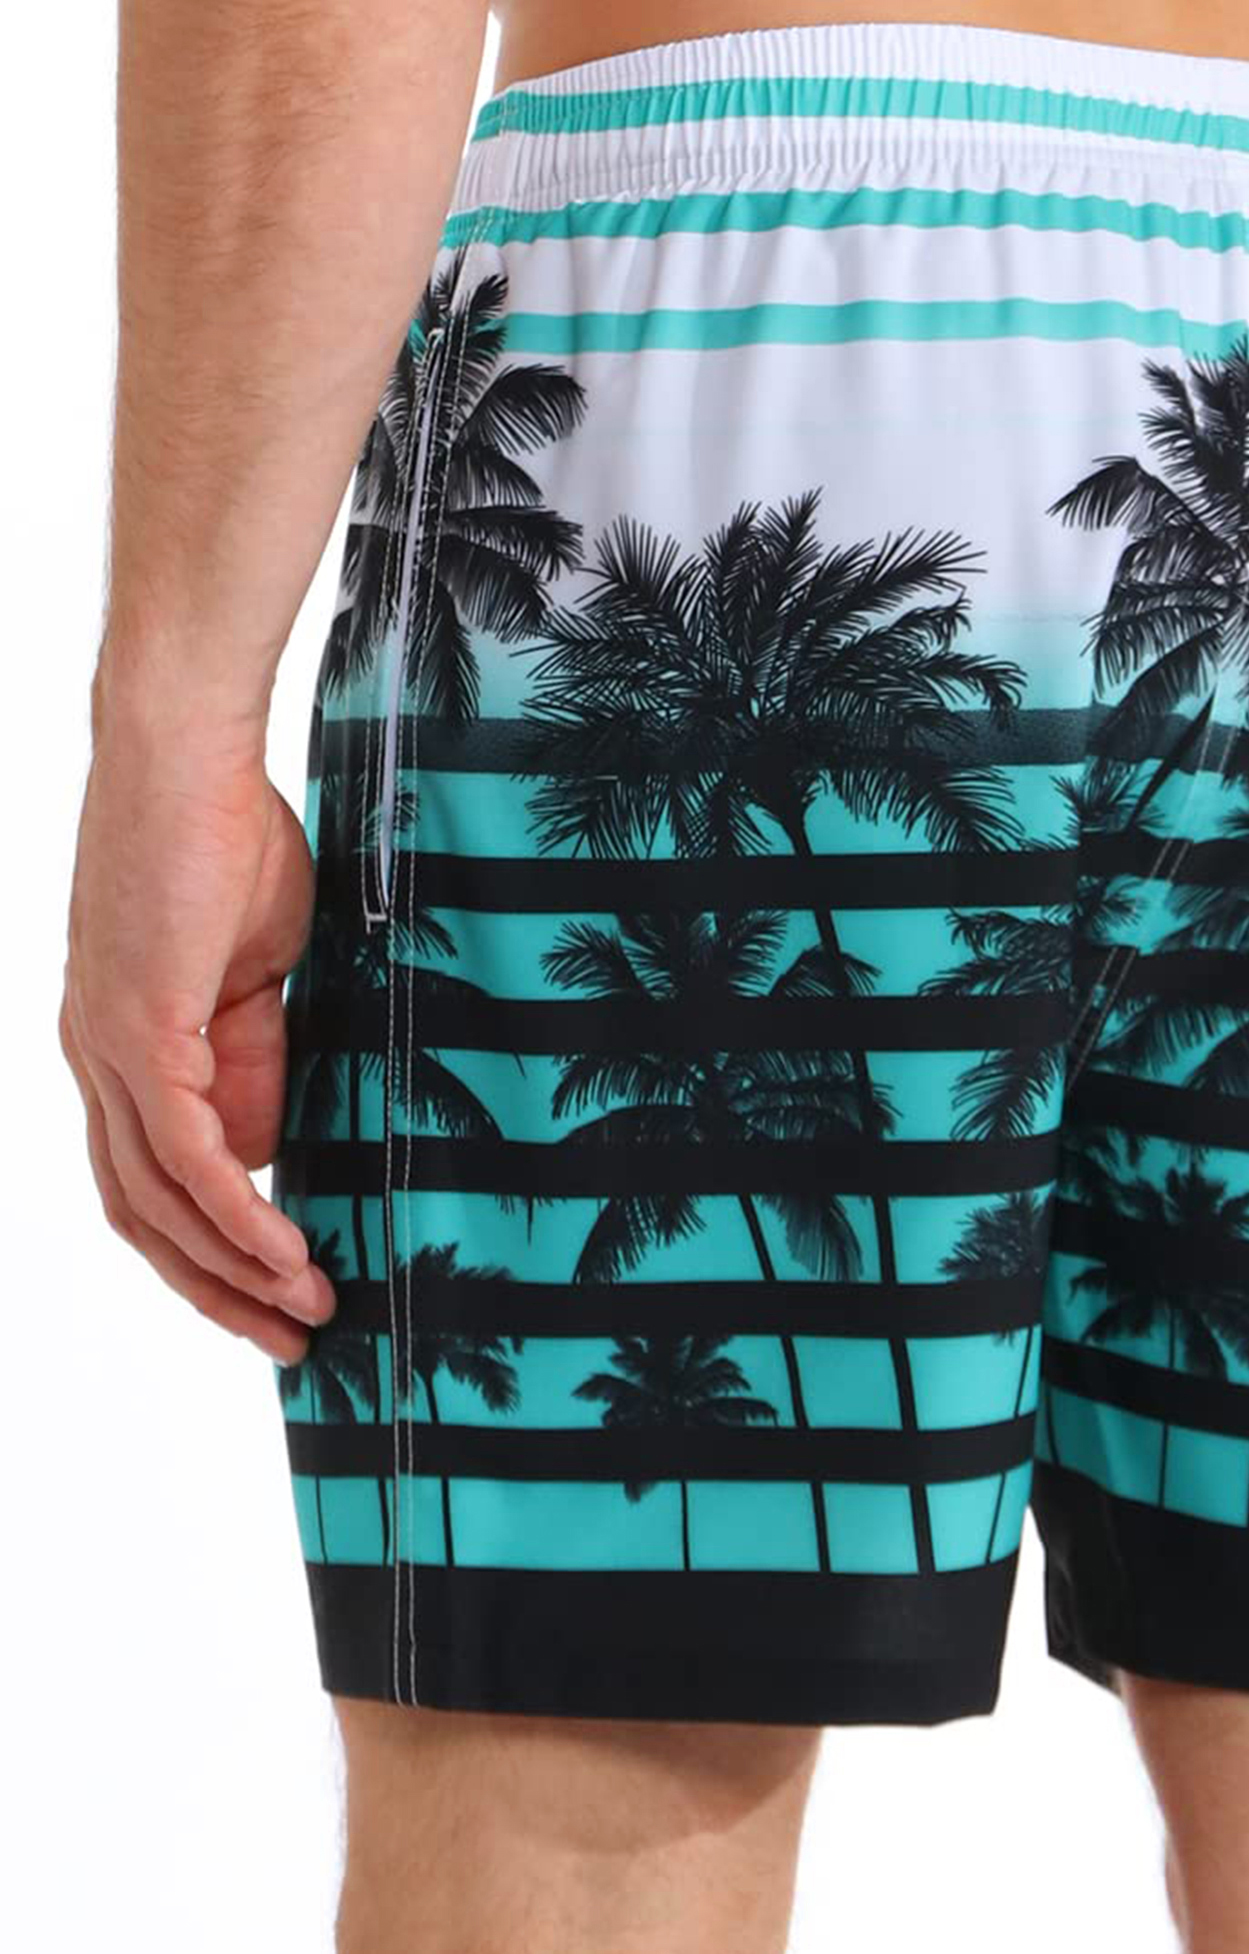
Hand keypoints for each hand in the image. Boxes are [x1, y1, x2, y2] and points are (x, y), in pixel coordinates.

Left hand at [62, 710, 333, 1362]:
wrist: (184, 751)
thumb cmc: (223, 833)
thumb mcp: (256, 966)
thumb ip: (257, 1053)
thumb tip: (273, 1145)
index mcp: (123, 1045)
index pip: (154, 1177)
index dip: (212, 1246)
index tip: (281, 1288)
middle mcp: (98, 1061)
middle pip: (143, 1215)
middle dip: (218, 1290)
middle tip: (292, 1339)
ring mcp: (109, 1050)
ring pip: (159, 1202)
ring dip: (235, 1270)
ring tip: (308, 1312)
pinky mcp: (136, 1033)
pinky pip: (185, 1155)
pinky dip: (235, 1214)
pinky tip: (285, 1251)